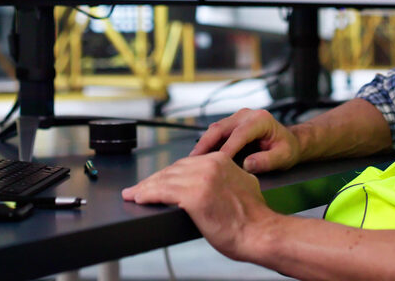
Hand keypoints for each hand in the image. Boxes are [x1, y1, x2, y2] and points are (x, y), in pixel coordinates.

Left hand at [122, 152, 275, 261]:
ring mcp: (200, 179)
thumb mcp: (244, 185)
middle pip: (172, 169)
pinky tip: (139, 198)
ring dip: (145, 188)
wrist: (260, 233)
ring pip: (164, 180)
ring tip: (134, 194)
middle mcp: (209, 165)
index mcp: (221, 160)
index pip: (186, 164)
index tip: (157, 181)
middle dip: (154, 180)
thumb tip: (219, 183)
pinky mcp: (193, 195)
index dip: (168, 174)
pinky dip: (147, 194)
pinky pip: (162, 192)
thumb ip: (229, 177)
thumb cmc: (253, 218)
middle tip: (139, 188)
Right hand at [189, 108, 300, 173]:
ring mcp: (237, 118)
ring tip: (191, 161)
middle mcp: (246, 115)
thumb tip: (247, 165)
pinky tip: (199, 158)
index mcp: (260, 120)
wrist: (289, 141)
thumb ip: (267, 161)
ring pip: (215, 129)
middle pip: (220, 128)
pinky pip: (216, 133)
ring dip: (203, 144)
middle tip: (193, 161)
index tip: (216, 163)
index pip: (239, 134)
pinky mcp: (231, 125)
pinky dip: (206, 145)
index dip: (227, 148)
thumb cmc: (287, 149)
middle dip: (205, 144)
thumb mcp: (283, 157)